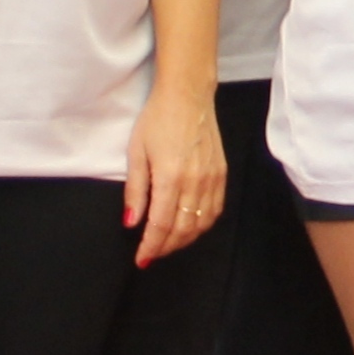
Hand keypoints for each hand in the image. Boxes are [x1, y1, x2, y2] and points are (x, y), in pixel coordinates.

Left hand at [125, 81, 227, 263]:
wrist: (189, 95)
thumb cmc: (158, 119)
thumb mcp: (137, 152)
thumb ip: (135, 191)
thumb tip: (131, 223)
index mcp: (171, 177)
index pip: (161, 225)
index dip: (151, 246)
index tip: (141, 259)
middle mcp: (195, 182)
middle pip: (183, 230)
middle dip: (166, 247)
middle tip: (152, 254)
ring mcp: (212, 179)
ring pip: (201, 224)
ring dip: (184, 240)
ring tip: (168, 244)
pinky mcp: (222, 174)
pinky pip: (215, 210)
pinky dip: (202, 225)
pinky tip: (190, 227)